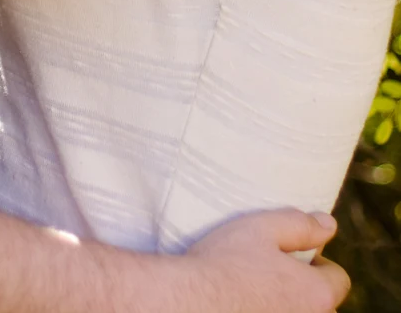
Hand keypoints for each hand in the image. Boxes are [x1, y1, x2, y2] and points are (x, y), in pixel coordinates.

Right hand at [174, 209, 348, 312]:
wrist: (189, 300)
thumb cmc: (226, 262)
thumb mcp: (262, 228)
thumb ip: (300, 225)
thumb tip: (329, 224)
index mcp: (317, 294)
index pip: (339, 280)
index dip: (319, 263)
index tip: (296, 256)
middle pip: (323, 305)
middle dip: (307, 290)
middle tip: (276, 273)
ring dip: (289, 304)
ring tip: (260, 290)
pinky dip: (268, 311)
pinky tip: (247, 303)